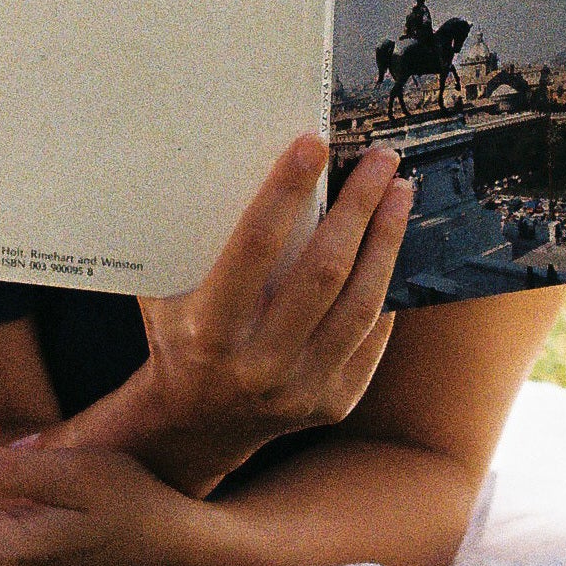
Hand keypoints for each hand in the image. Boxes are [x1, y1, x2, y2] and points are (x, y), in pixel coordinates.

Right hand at [133, 136, 413, 490]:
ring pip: (360, 304)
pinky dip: (385, 287)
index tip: (312, 144)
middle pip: (322, 272)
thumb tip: (222, 156)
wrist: (195, 422)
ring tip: (398, 193)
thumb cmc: (179, 333)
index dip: (285, 191)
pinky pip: (372, 336)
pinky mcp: (333, 403)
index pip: (254, 246)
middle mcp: (256, 365)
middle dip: (357, 207)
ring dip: (385, 241)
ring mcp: (299, 390)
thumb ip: (191, 238)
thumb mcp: (167, 289)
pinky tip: (391, 246)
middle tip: (380, 160)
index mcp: (207, 330)